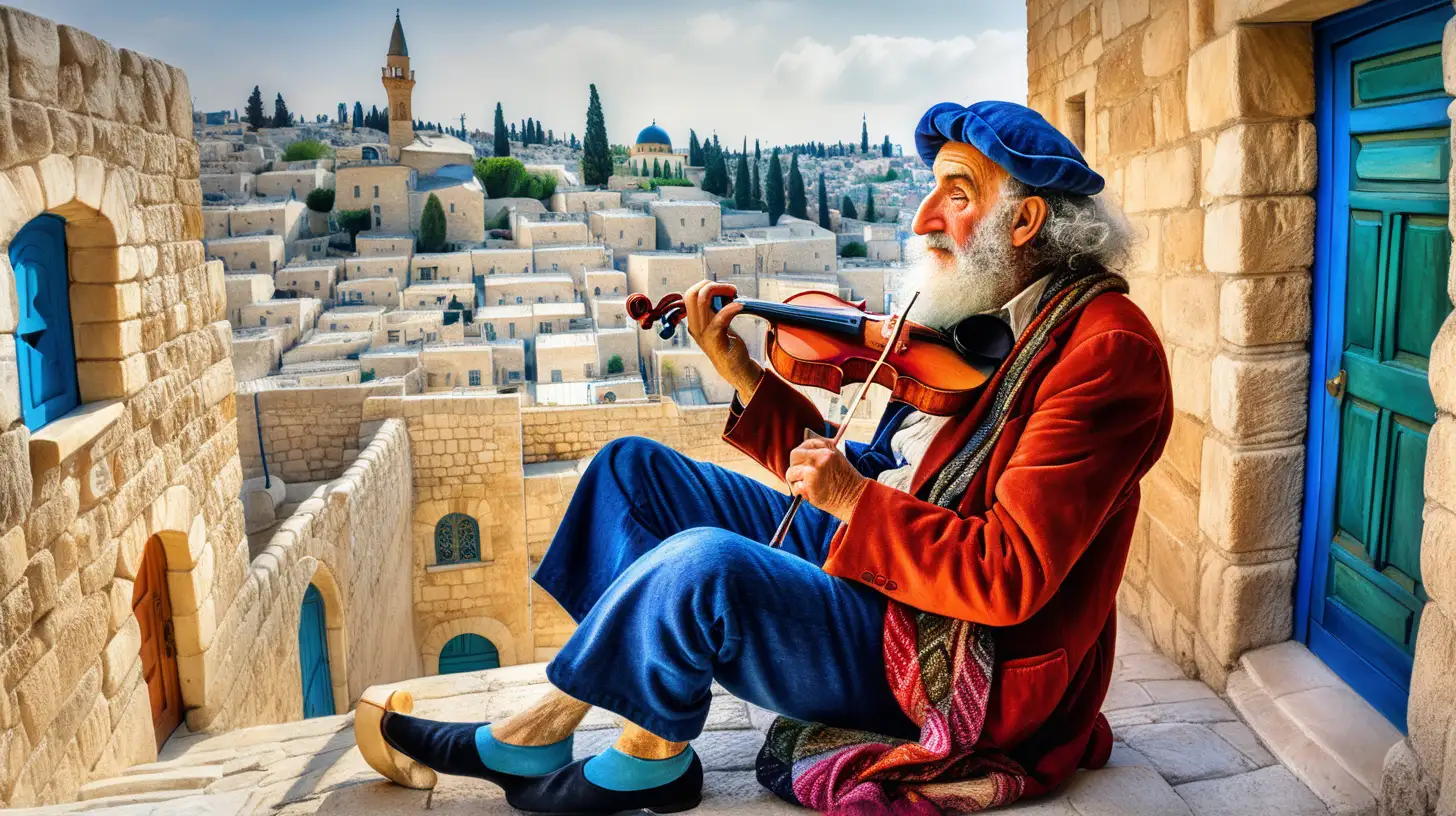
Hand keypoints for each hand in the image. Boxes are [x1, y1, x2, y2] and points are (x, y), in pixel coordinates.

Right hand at [682, 280, 761, 396]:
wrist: (734, 368)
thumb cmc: (727, 344)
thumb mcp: (717, 324)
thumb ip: (714, 309)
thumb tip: (721, 290)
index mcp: (693, 321)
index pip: (689, 295)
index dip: (705, 285)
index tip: (723, 288)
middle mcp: (694, 326)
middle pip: (692, 294)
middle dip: (712, 285)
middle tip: (730, 289)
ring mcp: (702, 333)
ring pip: (702, 301)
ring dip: (721, 291)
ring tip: (736, 294)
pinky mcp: (714, 339)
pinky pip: (720, 316)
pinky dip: (732, 307)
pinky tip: (741, 306)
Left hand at [784, 437, 868, 522]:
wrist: (855, 498)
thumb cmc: (845, 481)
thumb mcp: (836, 458)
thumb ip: (820, 454)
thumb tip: (801, 457)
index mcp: (827, 447)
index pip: (805, 444)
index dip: (802, 455)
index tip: (804, 464)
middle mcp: (821, 454)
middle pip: (794, 455)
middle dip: (795, 466)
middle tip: (802, 476)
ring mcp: (815, 467)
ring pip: (791, 471)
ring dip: (795, 481)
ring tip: (807, 487)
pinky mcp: (810, 482)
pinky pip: (795, 486)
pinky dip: (799, 492)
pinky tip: (809, 494)